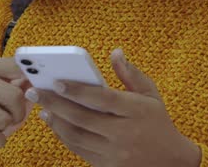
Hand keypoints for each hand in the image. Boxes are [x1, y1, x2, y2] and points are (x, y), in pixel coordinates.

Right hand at [0, 57, 33, 151]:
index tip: (38, 87)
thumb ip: (22, 79)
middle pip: (15, 96)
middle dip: (18, 111)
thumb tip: (46, 76)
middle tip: (13, 114)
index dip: (32, 77)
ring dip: (6, 125)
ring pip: (5, 118)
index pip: (17, 66)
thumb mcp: (6, 87)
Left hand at [24, 49, 200, 166]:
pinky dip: (64, 136)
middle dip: (55, 103)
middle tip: (35, 91)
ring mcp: (115, 153)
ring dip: (56, 121)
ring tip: (42, 106)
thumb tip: (115, 52)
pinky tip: (55, 123)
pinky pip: (79, 150)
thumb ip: (131, 74)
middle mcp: (124, 134)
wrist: (171, 162)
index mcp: (136, 111)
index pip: (102, 99)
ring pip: (77, 136)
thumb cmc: (158, 123)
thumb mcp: (151, 95)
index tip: (57, 81)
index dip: (78, 90)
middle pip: (83, 118)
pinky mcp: (107, 166)